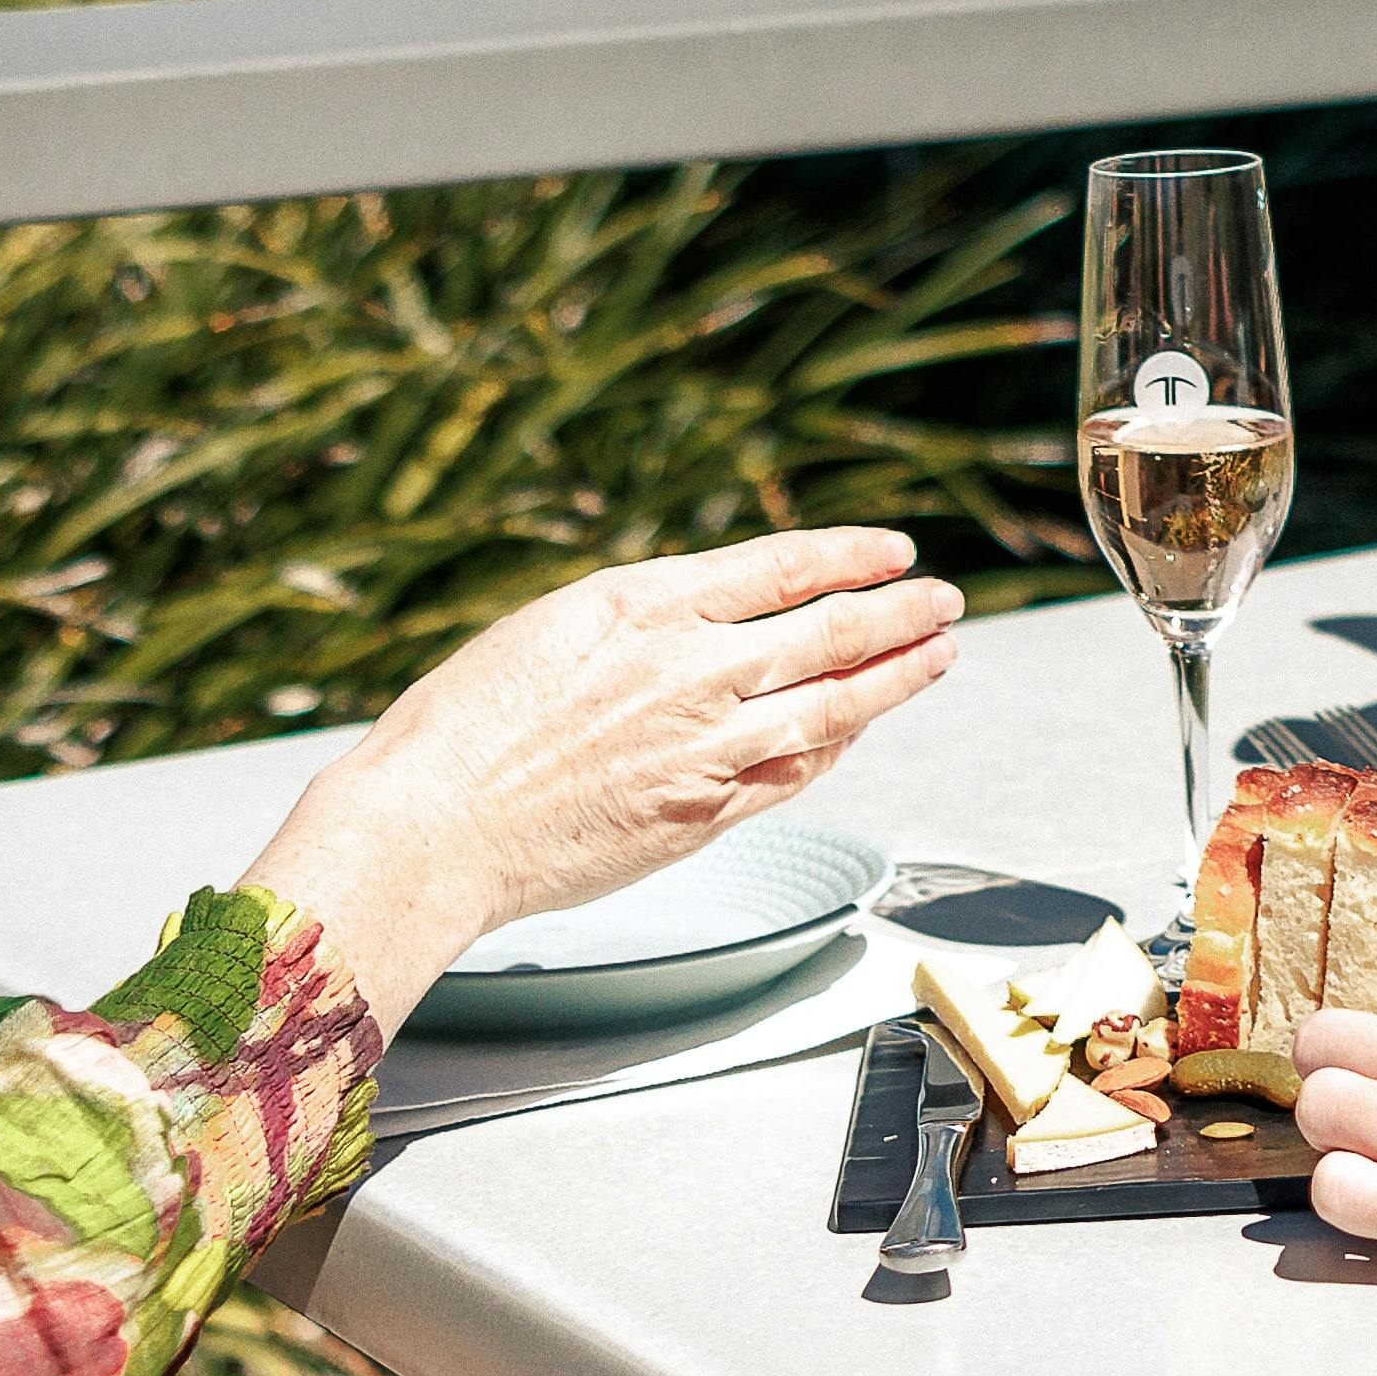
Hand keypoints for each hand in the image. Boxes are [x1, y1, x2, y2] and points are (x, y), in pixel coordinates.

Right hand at [247, 528, 962, 1027]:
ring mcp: (702, 746)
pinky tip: (858, 733)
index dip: (849, 557)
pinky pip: (791, 773)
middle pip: (829, 633)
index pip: (779, 567)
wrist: (430, 827)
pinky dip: (835, 747)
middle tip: (946, 600)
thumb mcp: (550, 631)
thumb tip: (705, 617)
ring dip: (896, 678)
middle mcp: (687, 668)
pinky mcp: (701, 815)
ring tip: (939, 655)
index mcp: (642, 605)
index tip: (894, 549)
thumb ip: (640, 623)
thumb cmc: (462, 731)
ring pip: (832, 704)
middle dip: (900, 613)